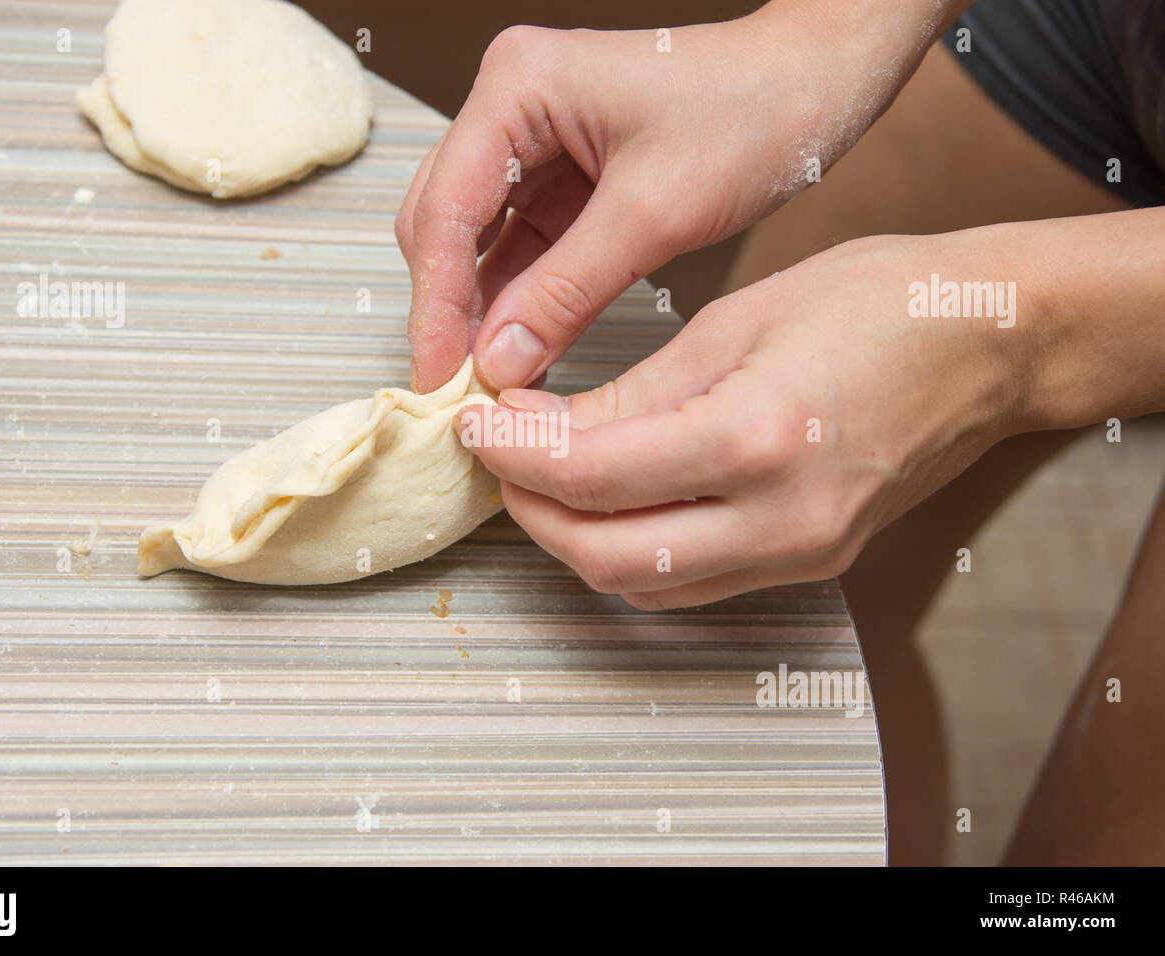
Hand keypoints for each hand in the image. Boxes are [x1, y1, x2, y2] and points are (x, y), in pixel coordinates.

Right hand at [397, 1, 960, 392]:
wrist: (815, 84)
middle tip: (455, 389)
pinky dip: (515, 298)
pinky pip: (517, 244)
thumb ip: (566, 291)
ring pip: (474, 239)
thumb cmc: (753, 112)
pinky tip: (518, 349)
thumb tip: (498, 363)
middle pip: (443, 221)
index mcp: (519, 85)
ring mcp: (531, 138)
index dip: (435, 303)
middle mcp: (511, 104)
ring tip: (483, 382)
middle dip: (448, 308)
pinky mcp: (558, 173)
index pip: (446, 209)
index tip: (437, 377)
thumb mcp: (655, 212)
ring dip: (478, 309)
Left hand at [456, 234, 1033, 607]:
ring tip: (540, 478)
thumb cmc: (875, 303)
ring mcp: (801, 554)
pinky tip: (607, 504)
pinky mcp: (810, 565)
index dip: (512, 454)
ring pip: (644, 586)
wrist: (988, 343)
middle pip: (607, 558)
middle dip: (530, 511)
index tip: (476, 422)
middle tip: (497, 455)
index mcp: (758, 438)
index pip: (592, 477)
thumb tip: (538, 426)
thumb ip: (632, 392)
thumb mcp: (736, 322)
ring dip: (574, 541)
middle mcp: (781, 519)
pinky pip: (691, 586)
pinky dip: (631, 554)